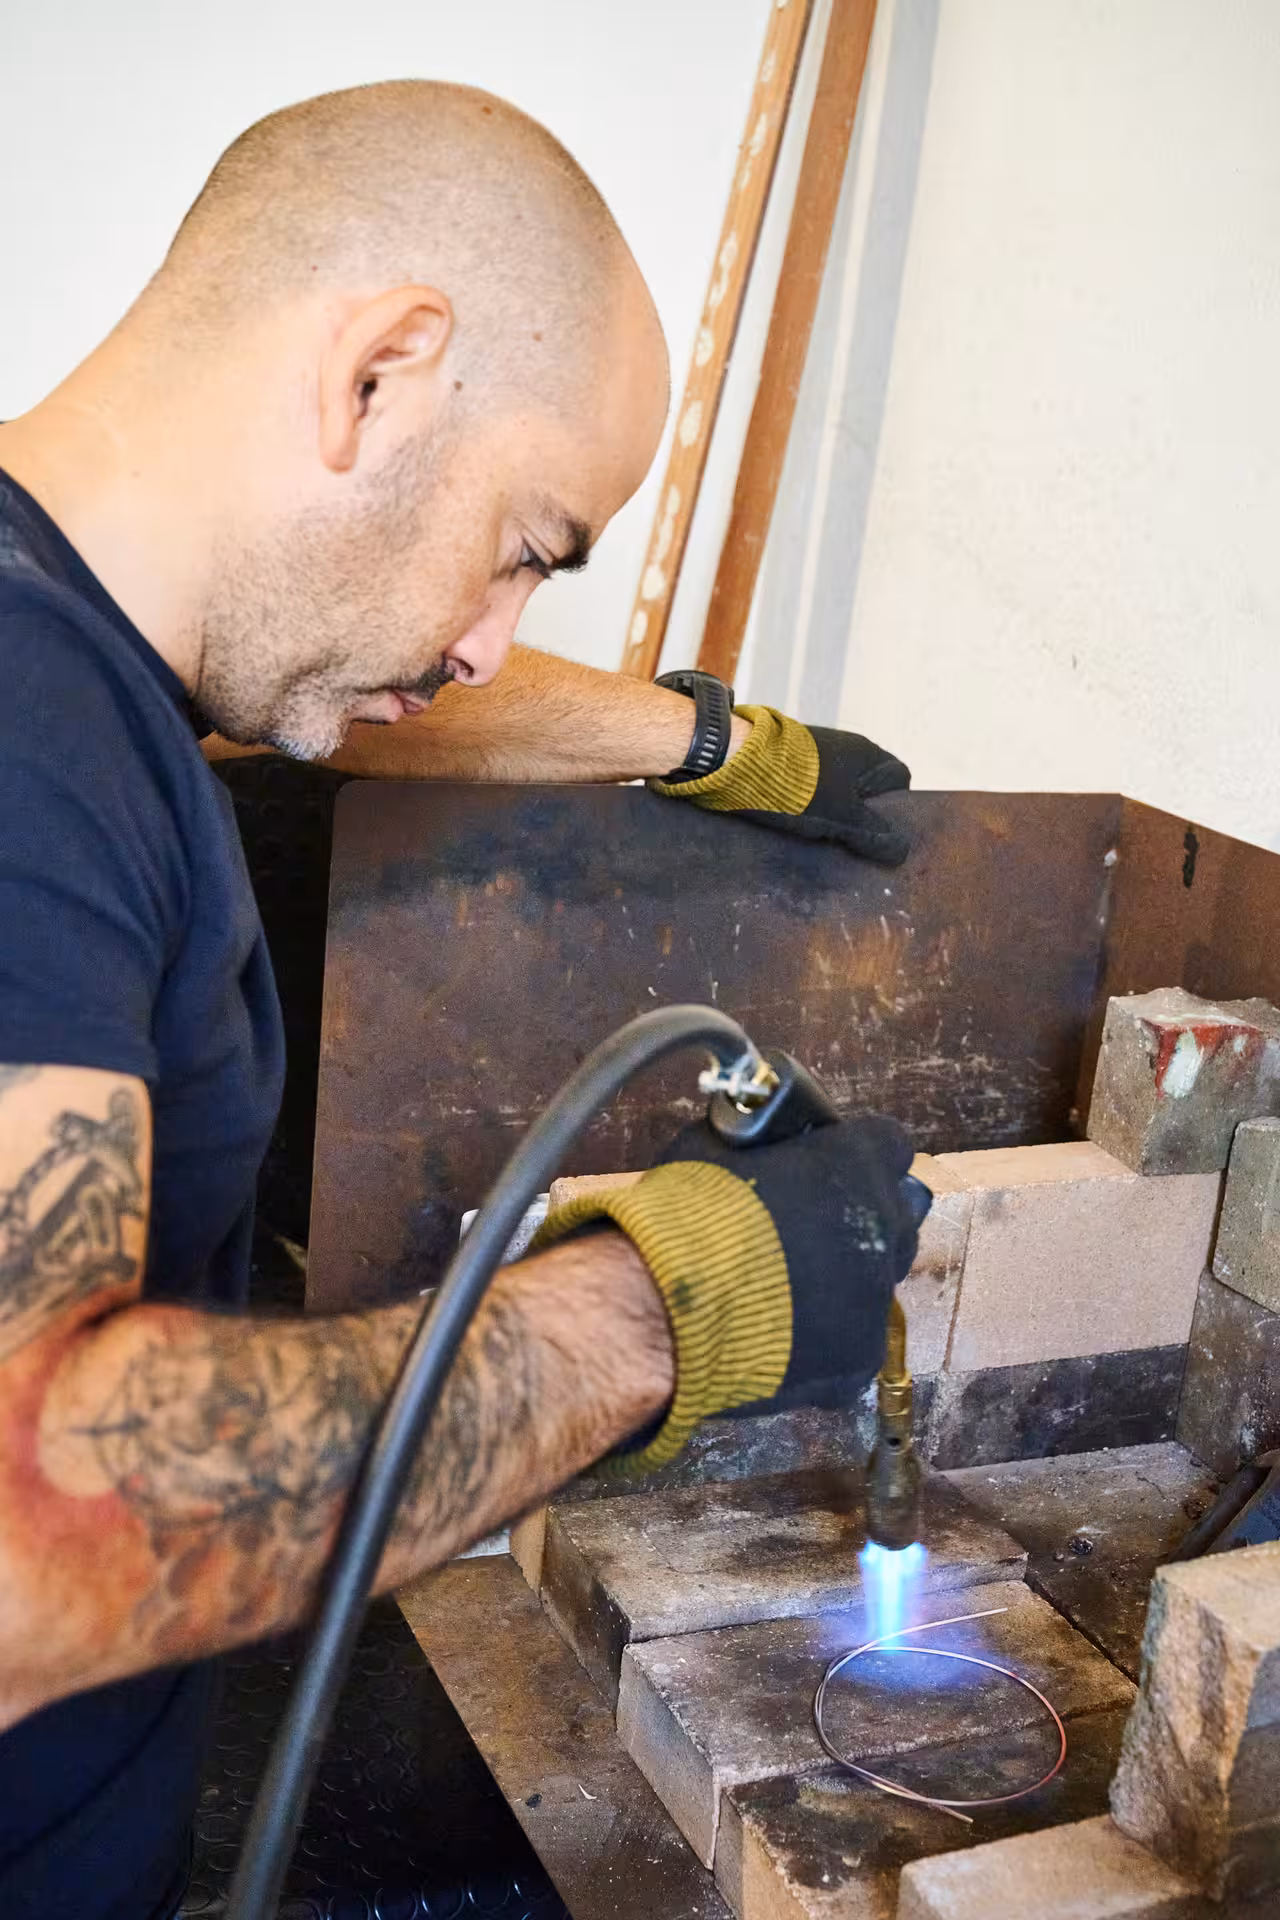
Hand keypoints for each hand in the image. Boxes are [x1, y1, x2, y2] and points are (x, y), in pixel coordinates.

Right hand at [535, 1108, 922, 1468]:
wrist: (665, 1312)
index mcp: (856, 1163)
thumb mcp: (716, 1146)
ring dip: (850, 1274)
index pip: (890, 1143)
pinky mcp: (860, 1358)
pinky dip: (827, 1337)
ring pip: (881, 1278)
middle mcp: (885, 1226)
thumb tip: (762, 1142)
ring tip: (793, 1287)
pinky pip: (855, 1339)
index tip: (829, 1162)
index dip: (858, 1152)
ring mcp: (877, 1298)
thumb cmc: (686, 1215)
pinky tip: (783, 1338)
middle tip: (811, 1226)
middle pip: (898, 1212)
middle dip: (865, 1214)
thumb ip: (761, 1143)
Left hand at [650, 705, 910, 866]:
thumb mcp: (844, 818)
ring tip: (825, 844)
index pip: (898, 780)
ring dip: (833, 817)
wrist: (736, 763)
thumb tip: (902, 851)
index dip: (895, 809)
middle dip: (862, 818)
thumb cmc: (798, 788)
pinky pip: (809, 792)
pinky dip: (808, 810)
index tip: (882, 835)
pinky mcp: (787, 765)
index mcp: (866, 754)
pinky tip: (799, 830)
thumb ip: (875, 835)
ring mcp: (813, 756)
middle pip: (865, 790)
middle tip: (854, 847)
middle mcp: (843, 749)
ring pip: (836, 793)